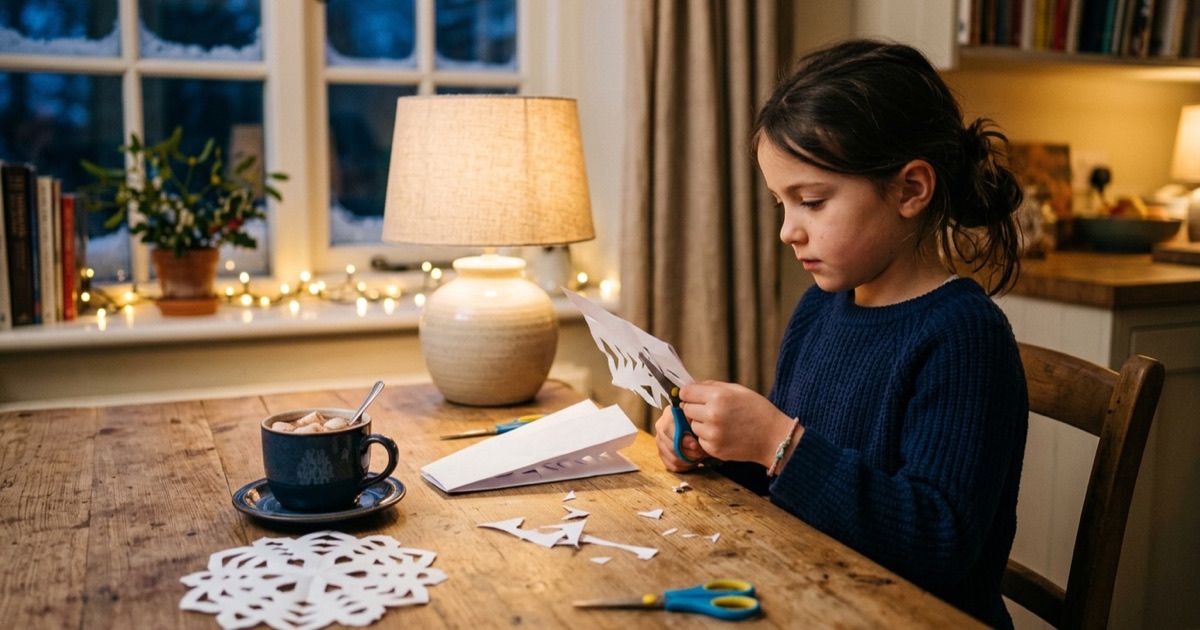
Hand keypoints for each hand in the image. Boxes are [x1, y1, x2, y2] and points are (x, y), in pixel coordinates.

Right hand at [655, 406, 706, 471]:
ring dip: (688, 460)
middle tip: (700, 452)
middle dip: (688, 452)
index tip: (696, 445)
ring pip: (672, 458)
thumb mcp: (699, 421)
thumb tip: (693, 445)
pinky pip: (672, 465)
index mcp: (669, 414)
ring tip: (699, 455)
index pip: (667, 429)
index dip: (682, 440)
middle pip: (669, 446)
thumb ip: (695, 429)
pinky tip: (692, 460)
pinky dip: (685, 466)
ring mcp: (659, 440)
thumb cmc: (700, 421)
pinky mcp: (662, 452)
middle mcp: (661, 426)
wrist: (698, 426)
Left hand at [676, 381, 799, 467]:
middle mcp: (712, 415)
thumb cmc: (757, 410)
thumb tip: (689, 387)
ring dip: (701, 424)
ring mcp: (712, 434)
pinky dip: (707, 437)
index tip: (693, 396)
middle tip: (711, 410)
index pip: (685, 393)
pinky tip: (724, 434)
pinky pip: (700, 440)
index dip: (689, 394)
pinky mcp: (713, 449)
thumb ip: (712, 386)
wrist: (774, 438)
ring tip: (721, 423)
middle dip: (695, 408)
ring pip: (692, 425)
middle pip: (686, 409)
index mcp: (718, 396)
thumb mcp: (737, 390)